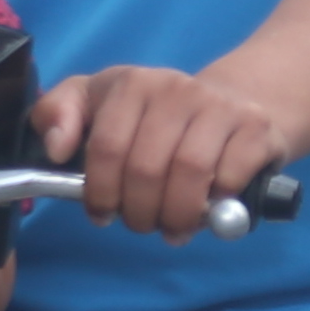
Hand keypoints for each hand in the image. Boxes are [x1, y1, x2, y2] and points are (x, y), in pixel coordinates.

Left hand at [31, 62, 293, 239]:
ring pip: (189, 174)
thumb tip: (54, 148)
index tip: (101, 214)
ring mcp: (218, 106)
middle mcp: (175, 89)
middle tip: (141, 224)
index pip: (106, 148)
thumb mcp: (99, 102)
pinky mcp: (255, 127)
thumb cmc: (157, 114)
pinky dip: (217, 205)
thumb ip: (58, 114)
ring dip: (176, 215)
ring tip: (172, 227)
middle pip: (146, 167)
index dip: (100, 191)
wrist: (238, 100)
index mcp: (132, 83)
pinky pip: (231, 178)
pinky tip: (209, 209)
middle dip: (138, 211)